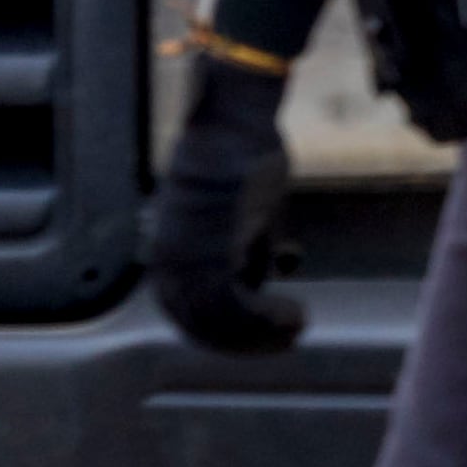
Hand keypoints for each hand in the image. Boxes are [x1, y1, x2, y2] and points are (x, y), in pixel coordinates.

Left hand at [148, 53, 307, 353]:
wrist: (234, 124)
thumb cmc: (241, 158)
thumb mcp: (243, 216)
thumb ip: (245, 250)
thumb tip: (258, 283)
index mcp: (168, 254)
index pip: (188, 314)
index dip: (228, 333)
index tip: (268, 329)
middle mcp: (168, 262)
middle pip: (201, 326)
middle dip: (247, 341)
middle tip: (289, 338)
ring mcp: (186, 259)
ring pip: (220, 324)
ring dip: (262, 335)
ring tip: (298, 325)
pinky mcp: (211, 252)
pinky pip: (238, 308)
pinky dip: (268, 320)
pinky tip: (298, 313)